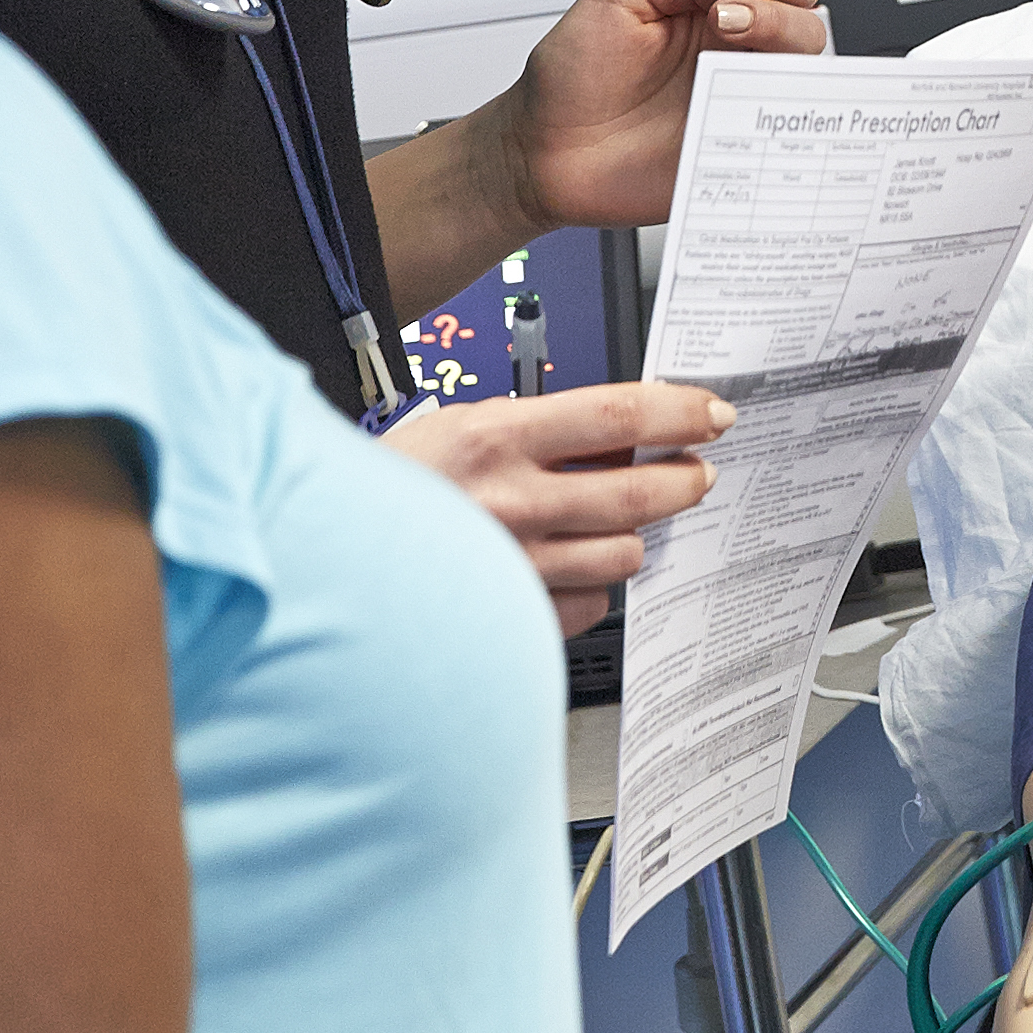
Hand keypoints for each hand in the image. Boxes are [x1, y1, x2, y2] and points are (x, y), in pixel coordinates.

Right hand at [384, 379, 729, 631]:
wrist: (320, 554)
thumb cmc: (386, 489)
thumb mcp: (454, 428)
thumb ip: (534, 431)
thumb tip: (620, 434)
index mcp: (491, 439)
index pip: (615, 415)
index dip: (677, 413)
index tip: (711, 414)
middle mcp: (505, 505)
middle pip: (635, 493)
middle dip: (684, 480)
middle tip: (699, 472)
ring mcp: (509, 569)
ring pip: (621, 555)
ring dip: (635, 534)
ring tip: (625, 520)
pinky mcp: (508, 619)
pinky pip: (586, 606)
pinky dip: (591, 586)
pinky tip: (573, 567)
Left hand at [498, 0, 830, 235]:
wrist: (539, 150)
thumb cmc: (570, 76)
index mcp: (712, 11)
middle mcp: (732, 57)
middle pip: (806, 25)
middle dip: (779, 12)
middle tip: (726, 20)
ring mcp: (734, 106)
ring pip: (803, 78)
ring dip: (780, 55)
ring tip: (727, 53)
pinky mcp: (731, 155)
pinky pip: (780, 140)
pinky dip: (779, 121)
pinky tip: (740, 107)